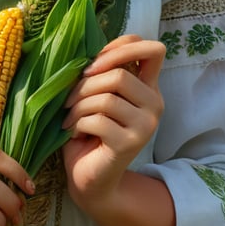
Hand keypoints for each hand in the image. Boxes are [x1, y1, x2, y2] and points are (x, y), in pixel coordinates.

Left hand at [61, 34, 164, 215]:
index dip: (122, 47)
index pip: (153, 50)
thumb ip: (104, 73)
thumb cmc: (89, 130)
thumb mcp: (98, 95)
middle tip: (69, 99)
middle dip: (85, 84)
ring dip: (79, 105)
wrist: (90, 178)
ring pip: (107, 97)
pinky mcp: (130, 144)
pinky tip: (75, 132)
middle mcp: (155, 104)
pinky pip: (98, 120)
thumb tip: (90, 50)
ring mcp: (146, 126)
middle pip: (120, 74)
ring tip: (71, 117)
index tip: (94, 64)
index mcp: (148, 88)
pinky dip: (78, 123)